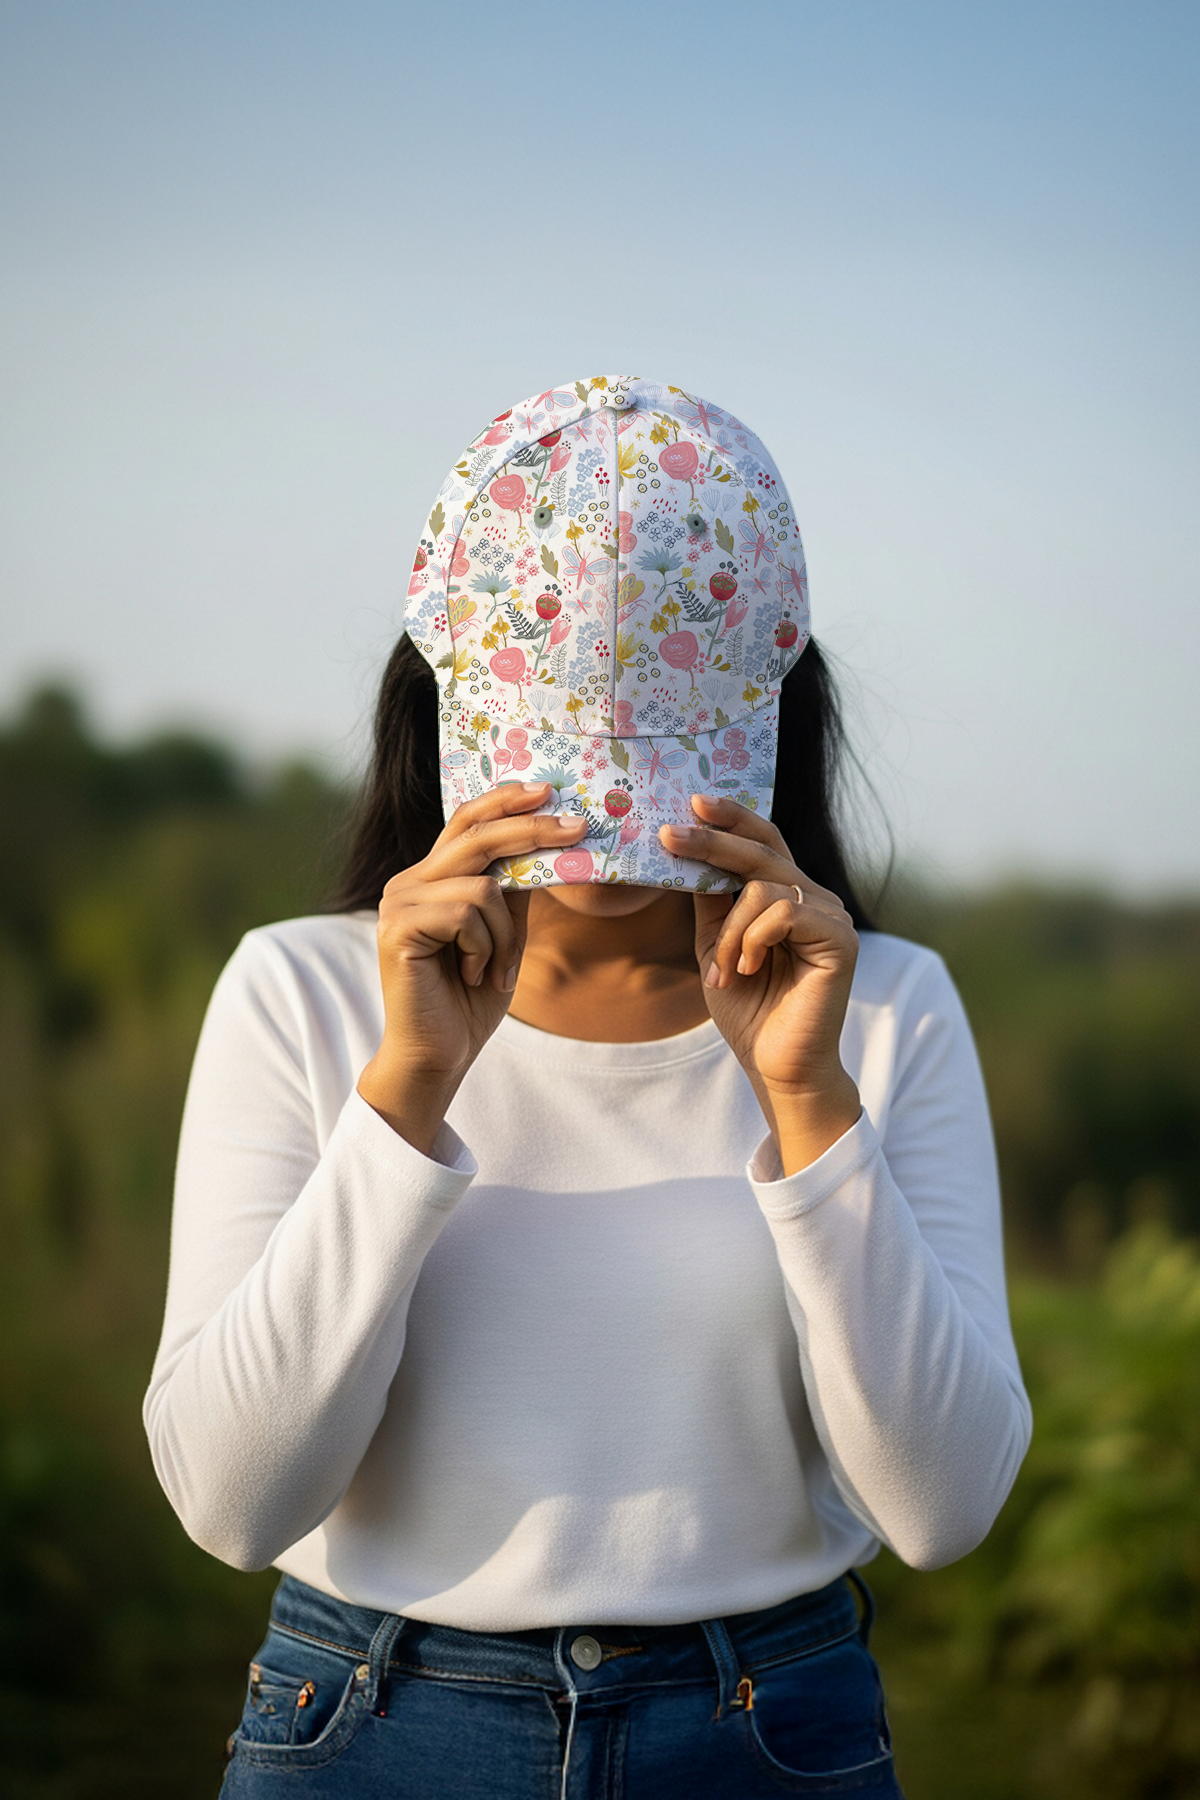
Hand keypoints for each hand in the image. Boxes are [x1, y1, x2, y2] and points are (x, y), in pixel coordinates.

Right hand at [358, 782, 586, 1154]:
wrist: (439, 1056)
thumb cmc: (472, 1000)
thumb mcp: (505, 935)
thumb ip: (514, 891)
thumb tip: (551, 841)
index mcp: (429, 879)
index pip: (466, 823)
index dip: (505, 802)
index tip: (548, 790)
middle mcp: (407, 883)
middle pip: (476, 837)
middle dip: (533, 830)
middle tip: (579, 828)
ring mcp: (398, 903)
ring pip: (482, 885)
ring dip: (506, 934)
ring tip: (497, 971)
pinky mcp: (398, 928)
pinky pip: (468, 913)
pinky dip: (487, 948)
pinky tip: (476, 976)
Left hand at [659, 795, 861, 1174]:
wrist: (777, 1067)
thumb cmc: (749, 1010)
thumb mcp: (715, 945)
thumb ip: (710, 901)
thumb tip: (686, 849)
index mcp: (790, 897)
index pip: (764, 842)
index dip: (731, 819)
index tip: (692, 802)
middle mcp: (816, 899)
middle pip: (762, 851)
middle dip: (711, 842)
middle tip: (669, 836)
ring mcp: (833, 917)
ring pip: (764, 887)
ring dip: (729, 930)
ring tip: (724, 971)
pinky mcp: (841, 940)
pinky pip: (783, 913)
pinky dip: (752, 939)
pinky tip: (747, 970)